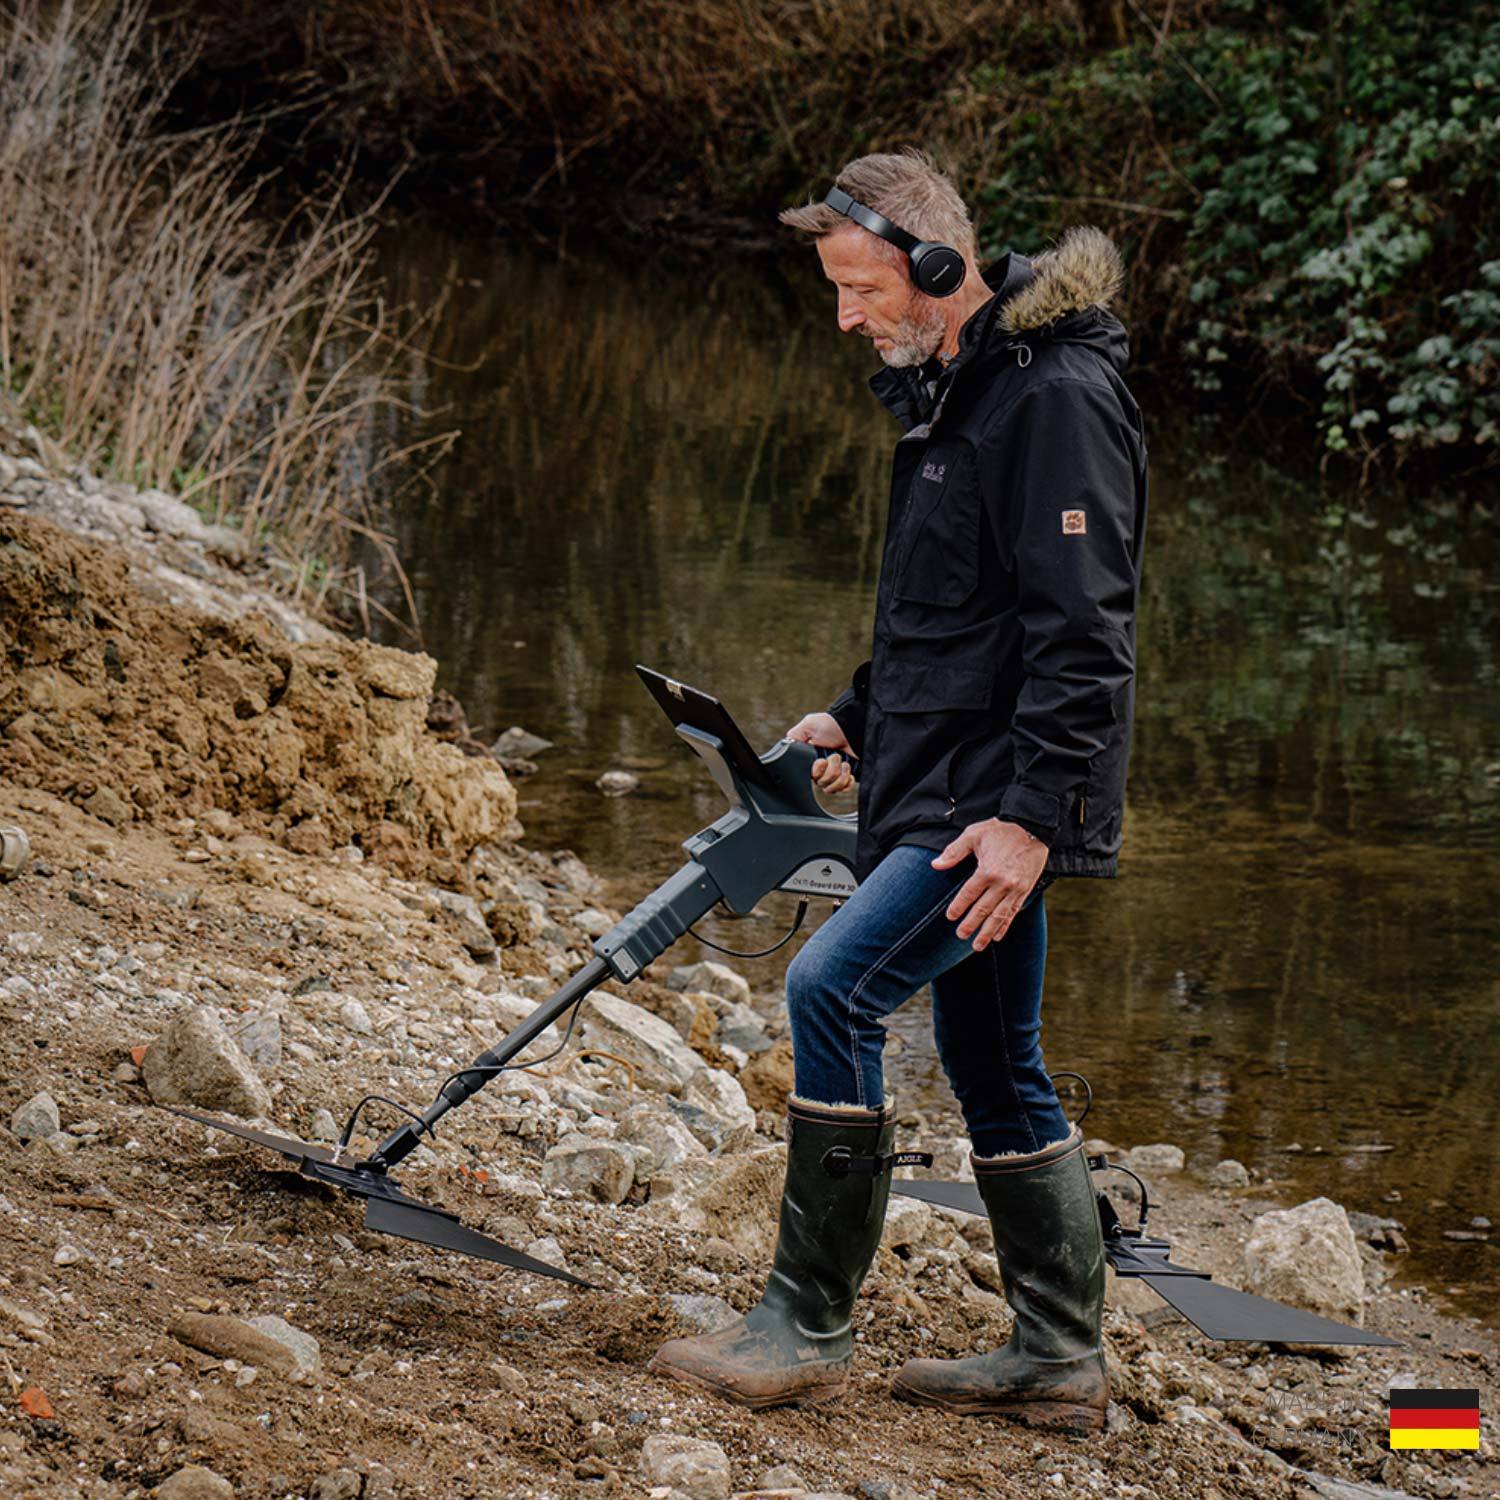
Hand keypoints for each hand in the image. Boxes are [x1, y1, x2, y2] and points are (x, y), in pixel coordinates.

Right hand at [787, 712, 854, 793]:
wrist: (853, 726)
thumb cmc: (831, 724)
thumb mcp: (808, 725)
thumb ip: (794, 736)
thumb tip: (785, 748)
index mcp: (810, 759)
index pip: (809, 776)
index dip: (816, 772)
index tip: (821, 762)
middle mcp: (821, 769)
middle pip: (821, 783)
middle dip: (830, 771)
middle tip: (835, 756)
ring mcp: (834, 773)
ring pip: (832, 788)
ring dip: (839, 775)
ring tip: (844, 763)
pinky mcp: (847, 776)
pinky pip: (844, 789)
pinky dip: (847, 782)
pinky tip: (848, 771)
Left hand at [931, 818, 1048, 950]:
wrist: (1032, 826)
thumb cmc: (1000, 829)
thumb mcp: (973, 834)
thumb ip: (954, 852)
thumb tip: (936, 865)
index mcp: (986, 870)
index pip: (968, 894)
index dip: (958, 907)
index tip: (950, 917)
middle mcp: (1002, 883)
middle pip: (983, 910)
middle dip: (970, 925)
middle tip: (960, 936)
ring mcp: (1015, 888)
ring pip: (999, 916)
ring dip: (987, 932)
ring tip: (977, 945)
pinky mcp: (1025, 889)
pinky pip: (1013, 911)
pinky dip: (1005, 925)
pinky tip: (998, 935)